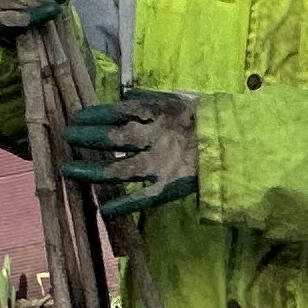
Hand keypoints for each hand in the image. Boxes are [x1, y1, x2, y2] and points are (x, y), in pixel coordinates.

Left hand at [62, 92, 200, 221]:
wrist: (240, 143)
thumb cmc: (208, 122)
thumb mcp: (180, 103)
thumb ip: (151, 99)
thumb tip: (128, 94)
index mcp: (159, 116)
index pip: (119, 112)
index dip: (96, 114)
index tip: (76, 115)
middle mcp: (155, 140)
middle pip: (115, 138)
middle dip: (89, 137)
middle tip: (66, 136)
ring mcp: (161, 164)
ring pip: (120, 169)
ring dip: (93, 170)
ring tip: (67, 171)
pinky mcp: (171, 186)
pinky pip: (144, 197)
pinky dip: (124, 204)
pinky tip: (104, 213)